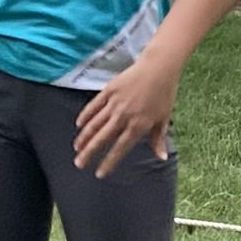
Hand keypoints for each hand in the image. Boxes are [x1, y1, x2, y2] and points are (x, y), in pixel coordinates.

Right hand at [72, 54, 182, 178]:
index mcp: (139, 125)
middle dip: (89, 153)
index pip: (120, 148)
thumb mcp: (163, 118)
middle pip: (102, 138)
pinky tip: (79, 125)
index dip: (109, 162)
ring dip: (84, 137)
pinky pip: (94, 106)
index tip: (99, 173)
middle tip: (79, 164)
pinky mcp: (109, 90)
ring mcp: (115, 103)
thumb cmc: (164, 94)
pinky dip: (85, 116)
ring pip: (95, 123)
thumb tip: (161, 158)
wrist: (158, 67)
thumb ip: (158, 140)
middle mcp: (124, 116)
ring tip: (76, 148)